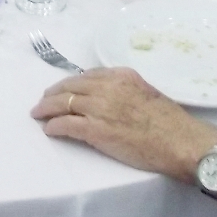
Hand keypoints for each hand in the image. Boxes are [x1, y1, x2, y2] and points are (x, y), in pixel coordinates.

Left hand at [31, 68, 215, 179]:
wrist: (179, 141)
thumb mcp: (146, 93)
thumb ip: (126, 91)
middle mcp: (107, 87)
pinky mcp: (95, 130)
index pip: (87, 76)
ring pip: (63, 103)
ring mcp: (99, 108)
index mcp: (121, 76)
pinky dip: (54, 126)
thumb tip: (112, 99)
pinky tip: (49, 130)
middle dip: (53, 93)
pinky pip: (66, 124)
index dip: (71, 83)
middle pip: (70, 86)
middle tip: (43, 100)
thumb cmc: (170, 122)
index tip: (64, 89)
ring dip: (46, 108)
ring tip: (38, 113)